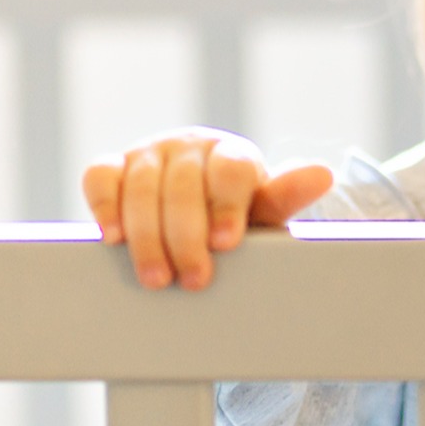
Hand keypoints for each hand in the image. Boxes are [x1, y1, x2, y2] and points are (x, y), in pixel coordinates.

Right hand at [81, 128, 333, 290]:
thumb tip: (323, 174)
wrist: (195, 213)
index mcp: (233, 154)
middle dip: (186, 236)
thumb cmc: (235, 216)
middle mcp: (191, 146)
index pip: (231, 170)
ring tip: (156, 277)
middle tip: (193, 278)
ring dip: (147, 235)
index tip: (226, 244)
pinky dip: (105, 205)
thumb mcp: (262, 212)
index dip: (227, 206)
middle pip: (183, 184)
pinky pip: (101, 176)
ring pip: (142, 185)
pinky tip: (113, 238)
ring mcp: (150, 153)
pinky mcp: (115, 166)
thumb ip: (285, 197)